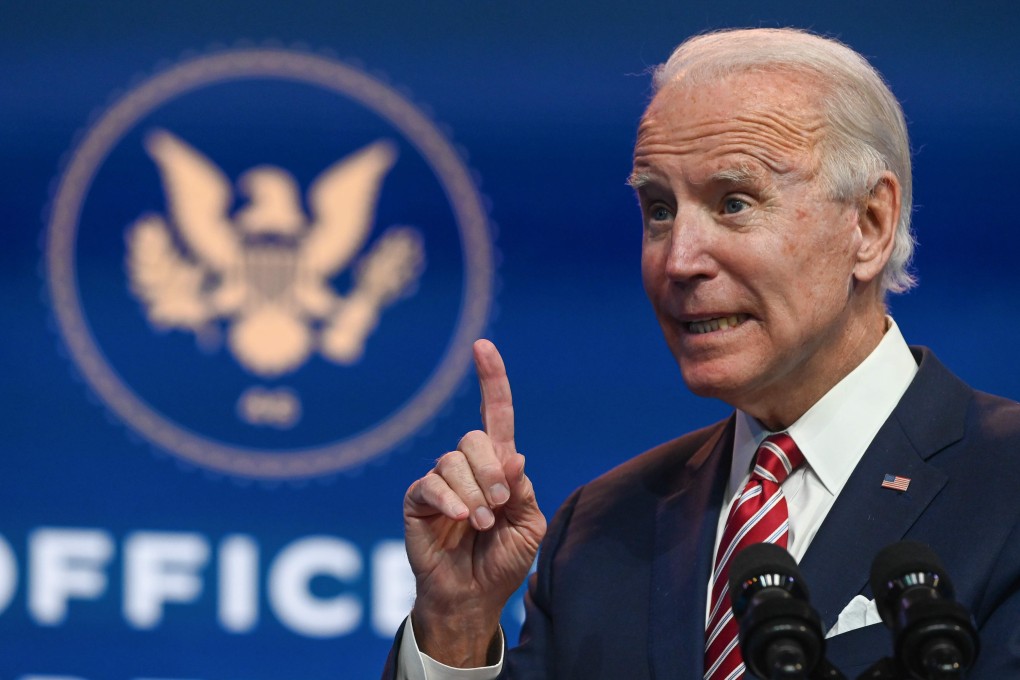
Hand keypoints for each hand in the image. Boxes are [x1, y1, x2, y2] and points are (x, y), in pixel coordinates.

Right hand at [403, 339, 546, 666]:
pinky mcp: (418, 501)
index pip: (495, 414)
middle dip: (492, 471)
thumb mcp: (529, 524)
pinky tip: (463, 520)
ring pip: (453, 462)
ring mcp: (440, 482)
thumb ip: (522, 489)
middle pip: (474, 439)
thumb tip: (514, 454)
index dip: (491, 380)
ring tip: (483, 525)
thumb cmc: (504, 560)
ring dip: (475, 495)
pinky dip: (451, 501)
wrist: (475, 596)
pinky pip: (431, 485)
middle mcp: (467, 467)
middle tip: (500, 506)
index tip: (483, 346)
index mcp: (497, 466)